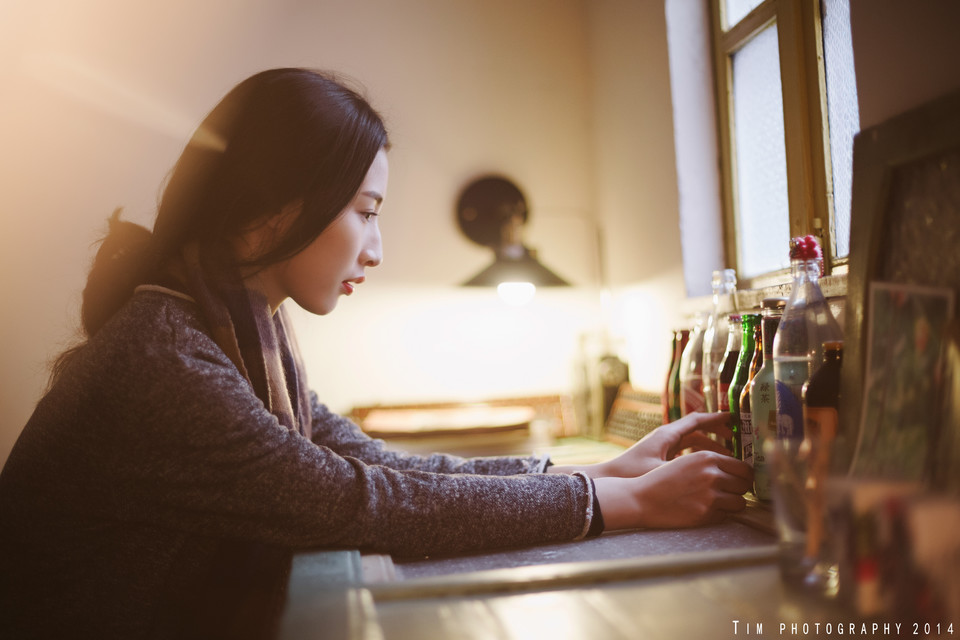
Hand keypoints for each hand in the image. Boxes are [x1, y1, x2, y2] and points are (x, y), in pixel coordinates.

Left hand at [550, 412, 734, 479]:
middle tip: (736, 439)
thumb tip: (712, 467)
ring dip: (708, 446)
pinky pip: (685, 451)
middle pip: (697, 429)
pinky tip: (709, 468)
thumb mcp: (662, 470)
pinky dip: (698, 455)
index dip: (717, 419)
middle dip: (717, 433)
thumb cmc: (632, 474)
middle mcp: (665, 436)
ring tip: (727, 457)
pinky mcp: (660, 456)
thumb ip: (685, 468)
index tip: (734, 418)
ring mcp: (662, 446)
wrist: (609, 480)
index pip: (696, 420)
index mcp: (667, 434)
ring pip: (691, 442)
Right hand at [594, 450, 752, 529]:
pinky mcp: (706, 514)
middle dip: (739, 489)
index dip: (744, 475)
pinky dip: (719, 515)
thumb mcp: (687, 461)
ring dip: (732, 504)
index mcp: (707, 458)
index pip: (744, 468)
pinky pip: (726, 516)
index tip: (741, 480)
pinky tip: (704, 510)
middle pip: (745, 484)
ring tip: (719, 503)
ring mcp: (710, 496)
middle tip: (730, 492)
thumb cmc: (663, 480)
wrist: (642, 499)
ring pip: (740, 502)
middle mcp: (712, 475)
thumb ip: (711, 463)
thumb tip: (740, 472)